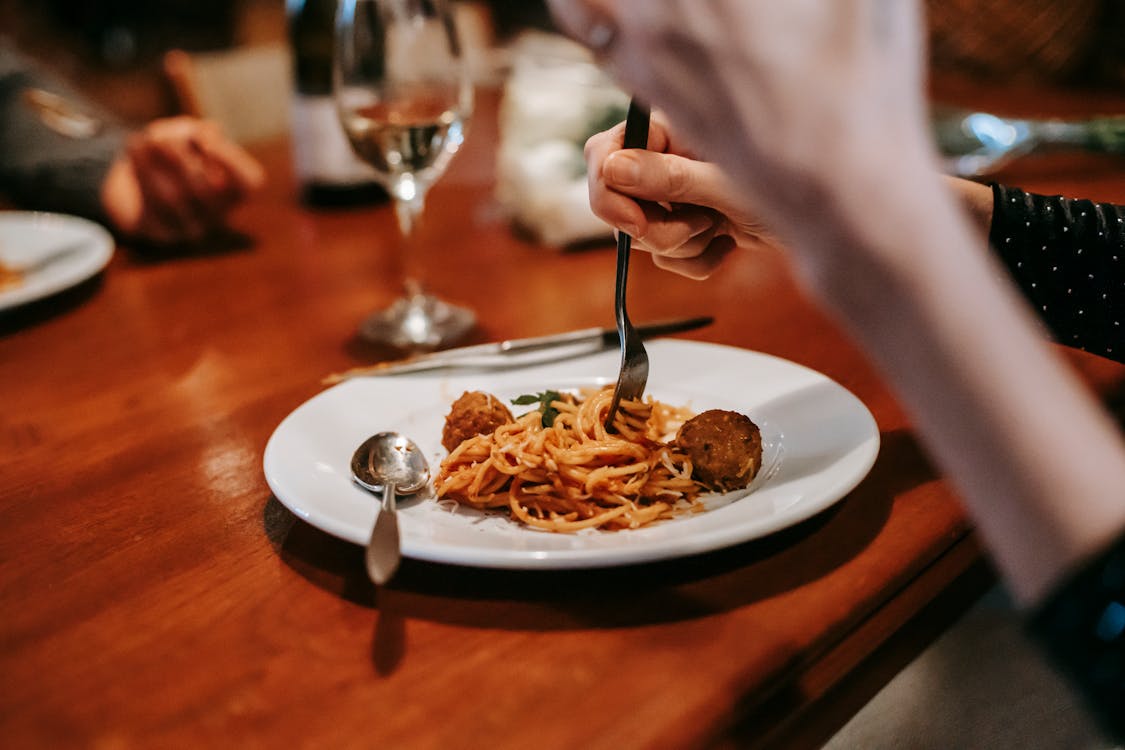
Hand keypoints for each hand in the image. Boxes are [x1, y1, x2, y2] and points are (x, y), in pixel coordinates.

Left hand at [100, 116, 264, 244]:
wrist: (147, 182)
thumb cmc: (178, 154)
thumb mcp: (189, 134)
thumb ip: (197, 132)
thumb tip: (202, 136)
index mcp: (235, 191)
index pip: (250, 183)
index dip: (231, 161)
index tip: (206, 142)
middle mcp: (219, 214)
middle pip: (206, 190)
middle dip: (181, 158)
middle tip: (160, 139)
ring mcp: (191, 227)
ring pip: (174, 199)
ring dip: (155, 164)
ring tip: (143, 140)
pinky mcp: (161, 232)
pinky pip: (151, 205)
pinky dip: (140, 172)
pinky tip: (133, 147)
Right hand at [550, 0, 936, 260]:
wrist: (850, 222)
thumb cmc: (813, 182)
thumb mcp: (731, 181)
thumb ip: (667, 176)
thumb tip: (614, 170)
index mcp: (679, 120)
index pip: (609, 149)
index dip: (610, 188)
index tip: (633, 220)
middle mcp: (677, 152)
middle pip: (620, 196)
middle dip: (651, 224)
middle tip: (693, 229)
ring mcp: (687, 190)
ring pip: (643, 232)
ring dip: (679, 244)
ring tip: (722, 230)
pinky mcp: (699, 222)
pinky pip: (668, 255)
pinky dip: (695, 260)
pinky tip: (727, 246)